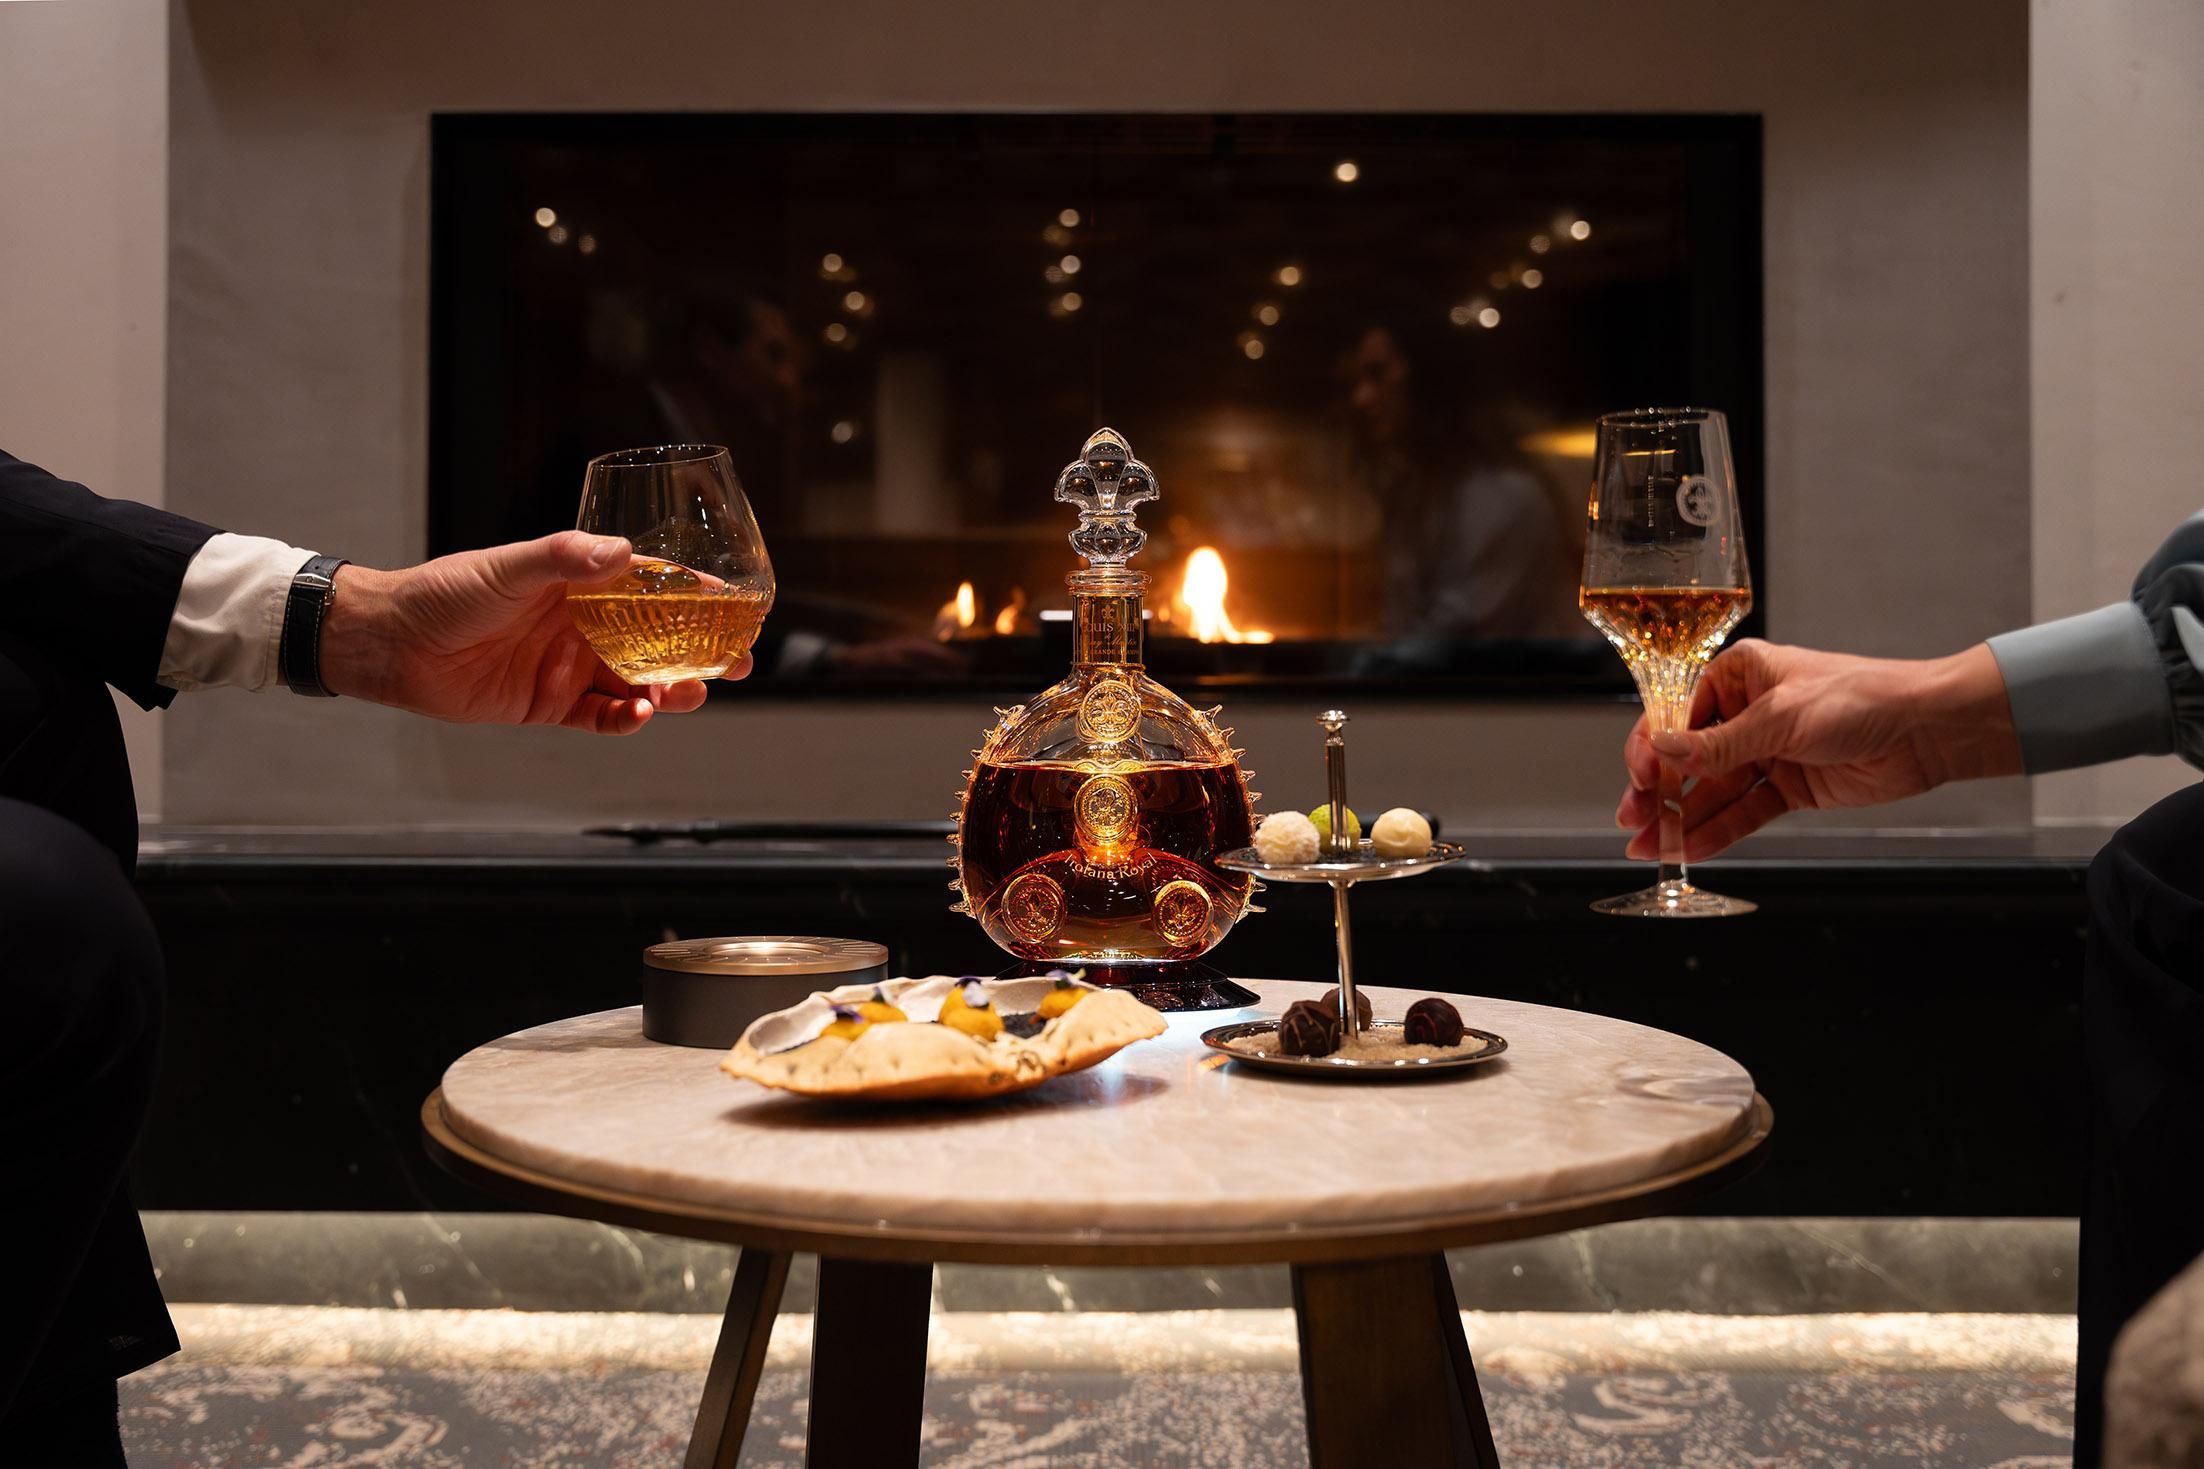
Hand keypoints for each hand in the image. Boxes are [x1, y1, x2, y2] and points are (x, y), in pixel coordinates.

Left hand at [319, 531, 749, 733]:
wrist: (391, 644)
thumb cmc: (445, 593)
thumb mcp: (507, 567)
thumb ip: (564, 559)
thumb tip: (622, 553)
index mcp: (579, 583)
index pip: (650, 586)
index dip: (694, 595)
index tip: (732, 605)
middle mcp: (581, 624)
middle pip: (657, 641)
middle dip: (700, 653)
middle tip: (738, 663)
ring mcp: (568, 666)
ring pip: (637, 682)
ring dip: (669, 690)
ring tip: (690, 695)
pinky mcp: (550, 704)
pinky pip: (600, 717)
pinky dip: (625, 720)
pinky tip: (638, 715)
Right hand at [1615, 639, 2020, 859]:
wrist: (1926, 730)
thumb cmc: (1862, 697)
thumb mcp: (1781, 717)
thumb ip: (1719, 743)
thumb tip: (1662, 749)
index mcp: (1739, 676)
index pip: (1676, 713)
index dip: (1653, 747)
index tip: (1642, 778)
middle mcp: (1746, 713)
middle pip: (1688, 757)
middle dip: (1658, 791)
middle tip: (1633, 820)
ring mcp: (1766, 753)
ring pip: (1711, 790)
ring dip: (1681, 818)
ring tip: (1650, 847)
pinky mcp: (1787, 787)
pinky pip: (1743, 811)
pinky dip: (1716, 831)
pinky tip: (1689, 849)